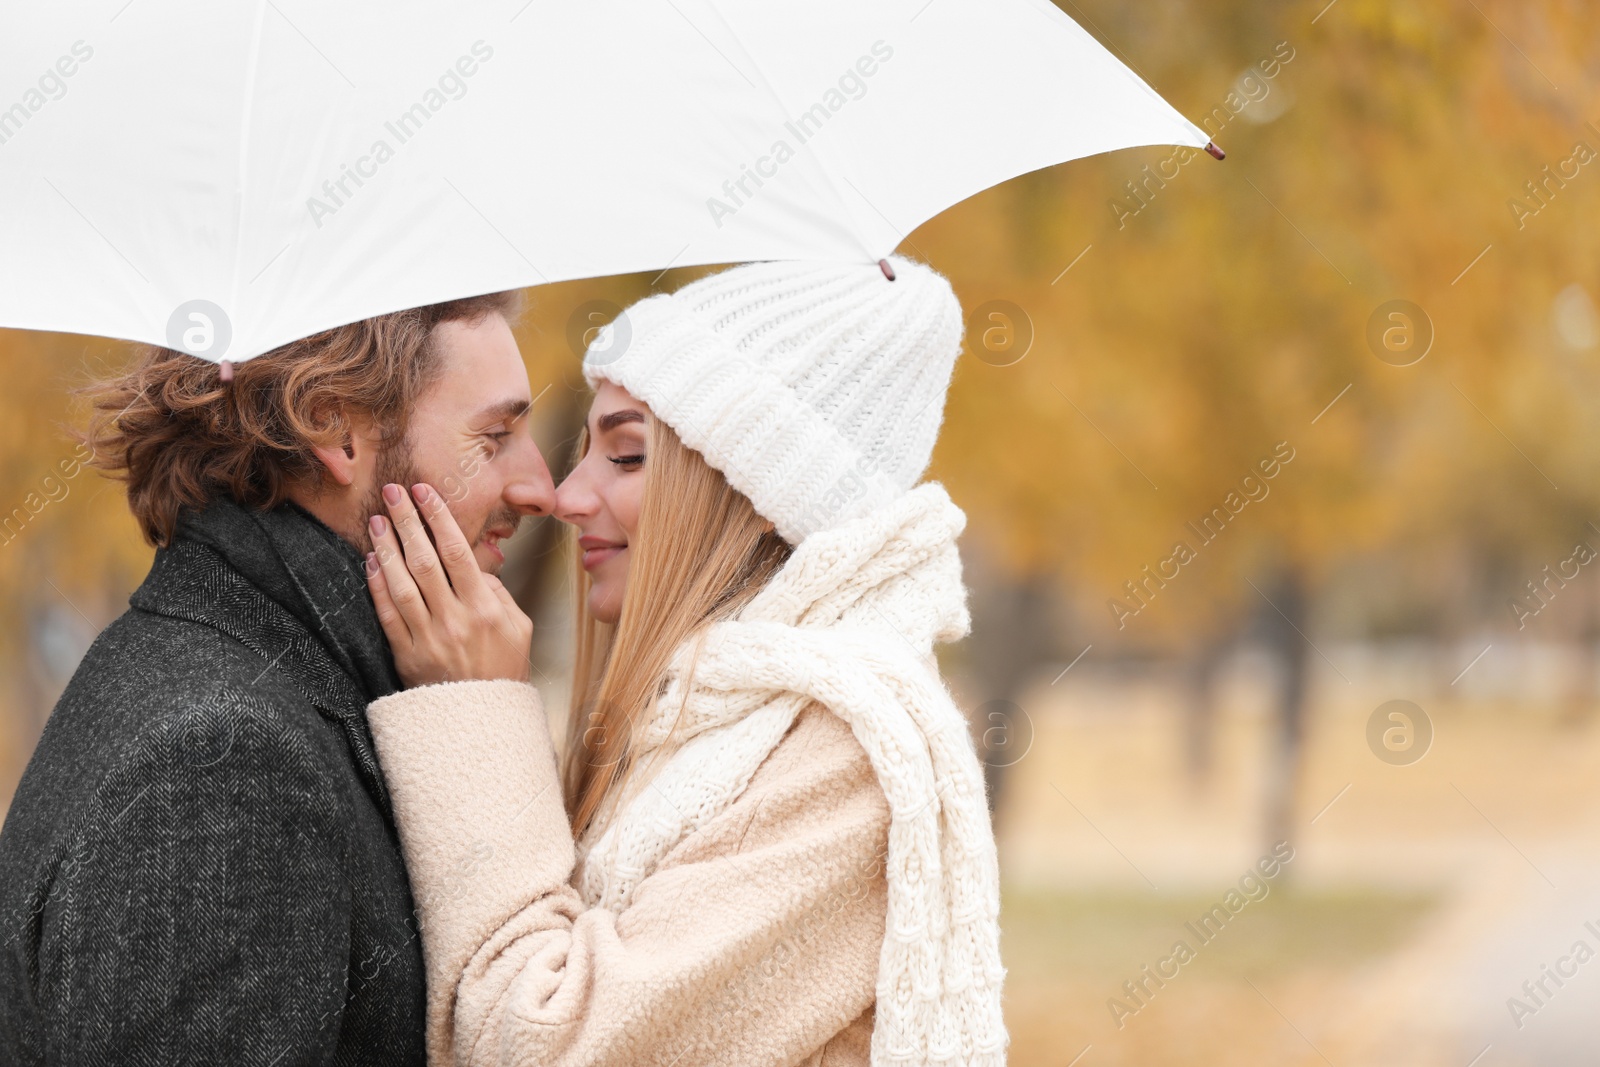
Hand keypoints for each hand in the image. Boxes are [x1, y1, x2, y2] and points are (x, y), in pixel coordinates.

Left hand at [364, 482, 532, 687]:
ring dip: (388, 549)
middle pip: (426, 561)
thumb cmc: (504, 670)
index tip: (425, 493)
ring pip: (402, 584)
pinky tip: (370, 562)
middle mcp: (456, 620)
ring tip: (377, 520)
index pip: (459, 553)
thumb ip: (499, 594)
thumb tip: (477, 565)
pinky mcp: (407, 656)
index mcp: (486, 609)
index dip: (439, 519)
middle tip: (394, 492)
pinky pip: (387, 615)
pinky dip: (377, 587)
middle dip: (409, 522)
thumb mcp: (519, 628)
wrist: (483, 721)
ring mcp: (429, 639)